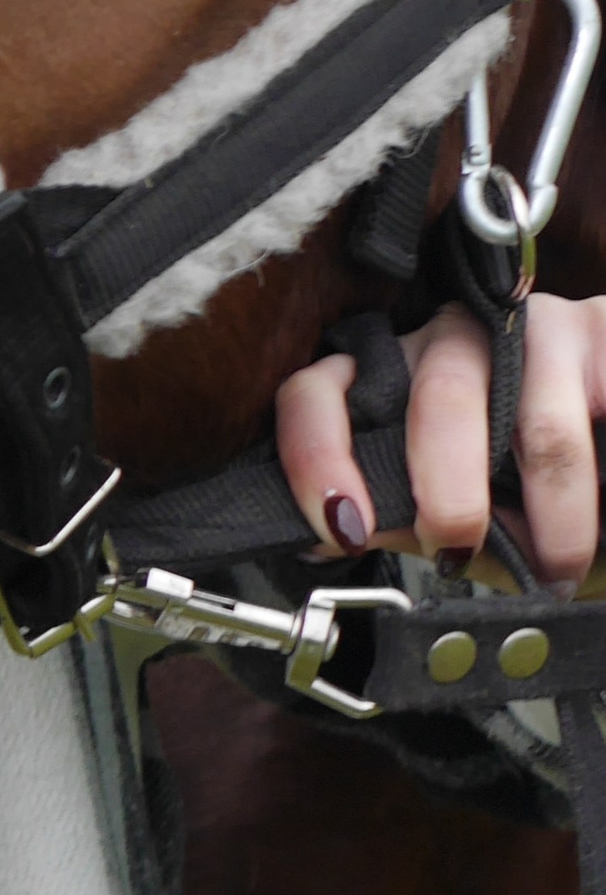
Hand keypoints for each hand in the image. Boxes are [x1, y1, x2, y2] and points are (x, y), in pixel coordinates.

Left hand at [276, 295, 605, 585]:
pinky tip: (601, 515)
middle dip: (450, 498)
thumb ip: (396, 516)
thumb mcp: (449, 510)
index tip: (345, 528)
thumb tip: (334, 535)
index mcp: (394, 373)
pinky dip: (604, 489)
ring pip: (542, 433)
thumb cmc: (524, 490)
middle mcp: (455, 337)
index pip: (321, 388)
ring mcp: (532, 328)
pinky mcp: (600, 333)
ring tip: (556, 566)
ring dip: (555, 520)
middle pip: (439, 400)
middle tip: (462, 553)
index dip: (319, 456)